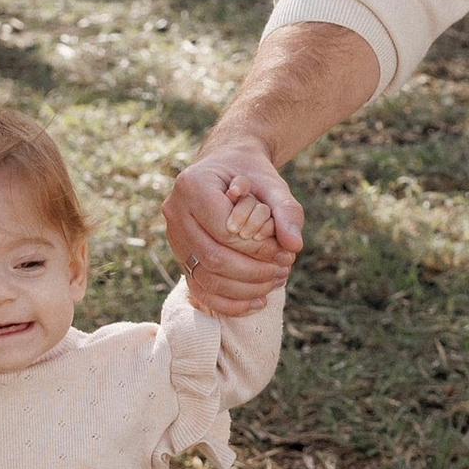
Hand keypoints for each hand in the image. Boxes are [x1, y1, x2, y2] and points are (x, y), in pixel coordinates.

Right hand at [165, 141, 299, 313]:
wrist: (227, 165)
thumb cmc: (250, 172)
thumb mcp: (272, 183)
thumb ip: (286, 211)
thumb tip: (295, 246)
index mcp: (192, 185)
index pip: (225, 231)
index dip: (257, 248)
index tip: (284, 253)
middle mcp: (175, 212)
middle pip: (213, 257)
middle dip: (252, 272)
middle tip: (283, 272)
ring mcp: (173, 236)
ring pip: (205, 277)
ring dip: (244, 289)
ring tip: (274, 283)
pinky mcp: (179, 255)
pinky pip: (199, 288)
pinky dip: (228, 302)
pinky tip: (256, 303)